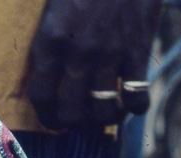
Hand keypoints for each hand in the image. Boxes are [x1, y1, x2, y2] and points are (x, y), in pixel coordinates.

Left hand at [27, 0, 160, 130]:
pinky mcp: (138, 50)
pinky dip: (134, 107)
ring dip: (103, 120)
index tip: (53, 119)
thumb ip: (46, 35)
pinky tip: (131, 102)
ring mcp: (110, 55)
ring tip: (104, 113)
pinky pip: (137, 97)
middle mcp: (78, 55)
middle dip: (73, 123)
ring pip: (103, 112)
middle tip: (78, 119)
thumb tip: (45, 65)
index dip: (46, 116)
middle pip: (71, 113)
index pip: (42, 98)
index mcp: (51, 41)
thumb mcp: (52, 2)